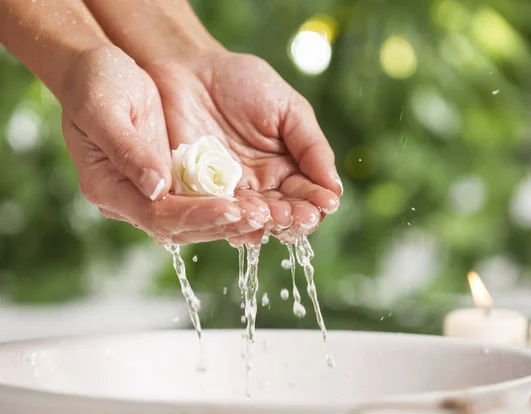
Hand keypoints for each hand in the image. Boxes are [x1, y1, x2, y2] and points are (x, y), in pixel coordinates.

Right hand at [61, 46, 270, 243]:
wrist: (103, 70)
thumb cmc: (95, 83)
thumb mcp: (103, 109)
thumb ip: (127, 149)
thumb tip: (156, 187)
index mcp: (109, 186)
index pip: (157, 214)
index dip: (195, 215)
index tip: (230, 209)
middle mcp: (134, 198)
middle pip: (183, 225)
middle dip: (222, 223)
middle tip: (259, 217)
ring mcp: (156, 192)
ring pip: (199, 218)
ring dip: (233, 219)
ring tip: (269, 215)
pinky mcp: (176, 181)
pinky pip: (207, 200)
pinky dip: (234, 204)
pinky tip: (262, 203)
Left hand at [145, 50, 342, 244]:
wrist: (191, 70)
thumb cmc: (243, 83)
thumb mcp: (289, 108)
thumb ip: (312, 147)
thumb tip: (335, 188)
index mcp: (286, 169)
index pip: (307, 195)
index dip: (318, 201)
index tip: (327, 203)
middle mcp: (260, 187)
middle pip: (283, 214)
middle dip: (295, 217)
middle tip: (302, 215)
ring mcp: (229, 192)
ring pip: (252, 219)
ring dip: (266, 222)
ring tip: (277, 218)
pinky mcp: (197, 193)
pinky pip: (216, 213)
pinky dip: (231, 219)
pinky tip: (245, 218)